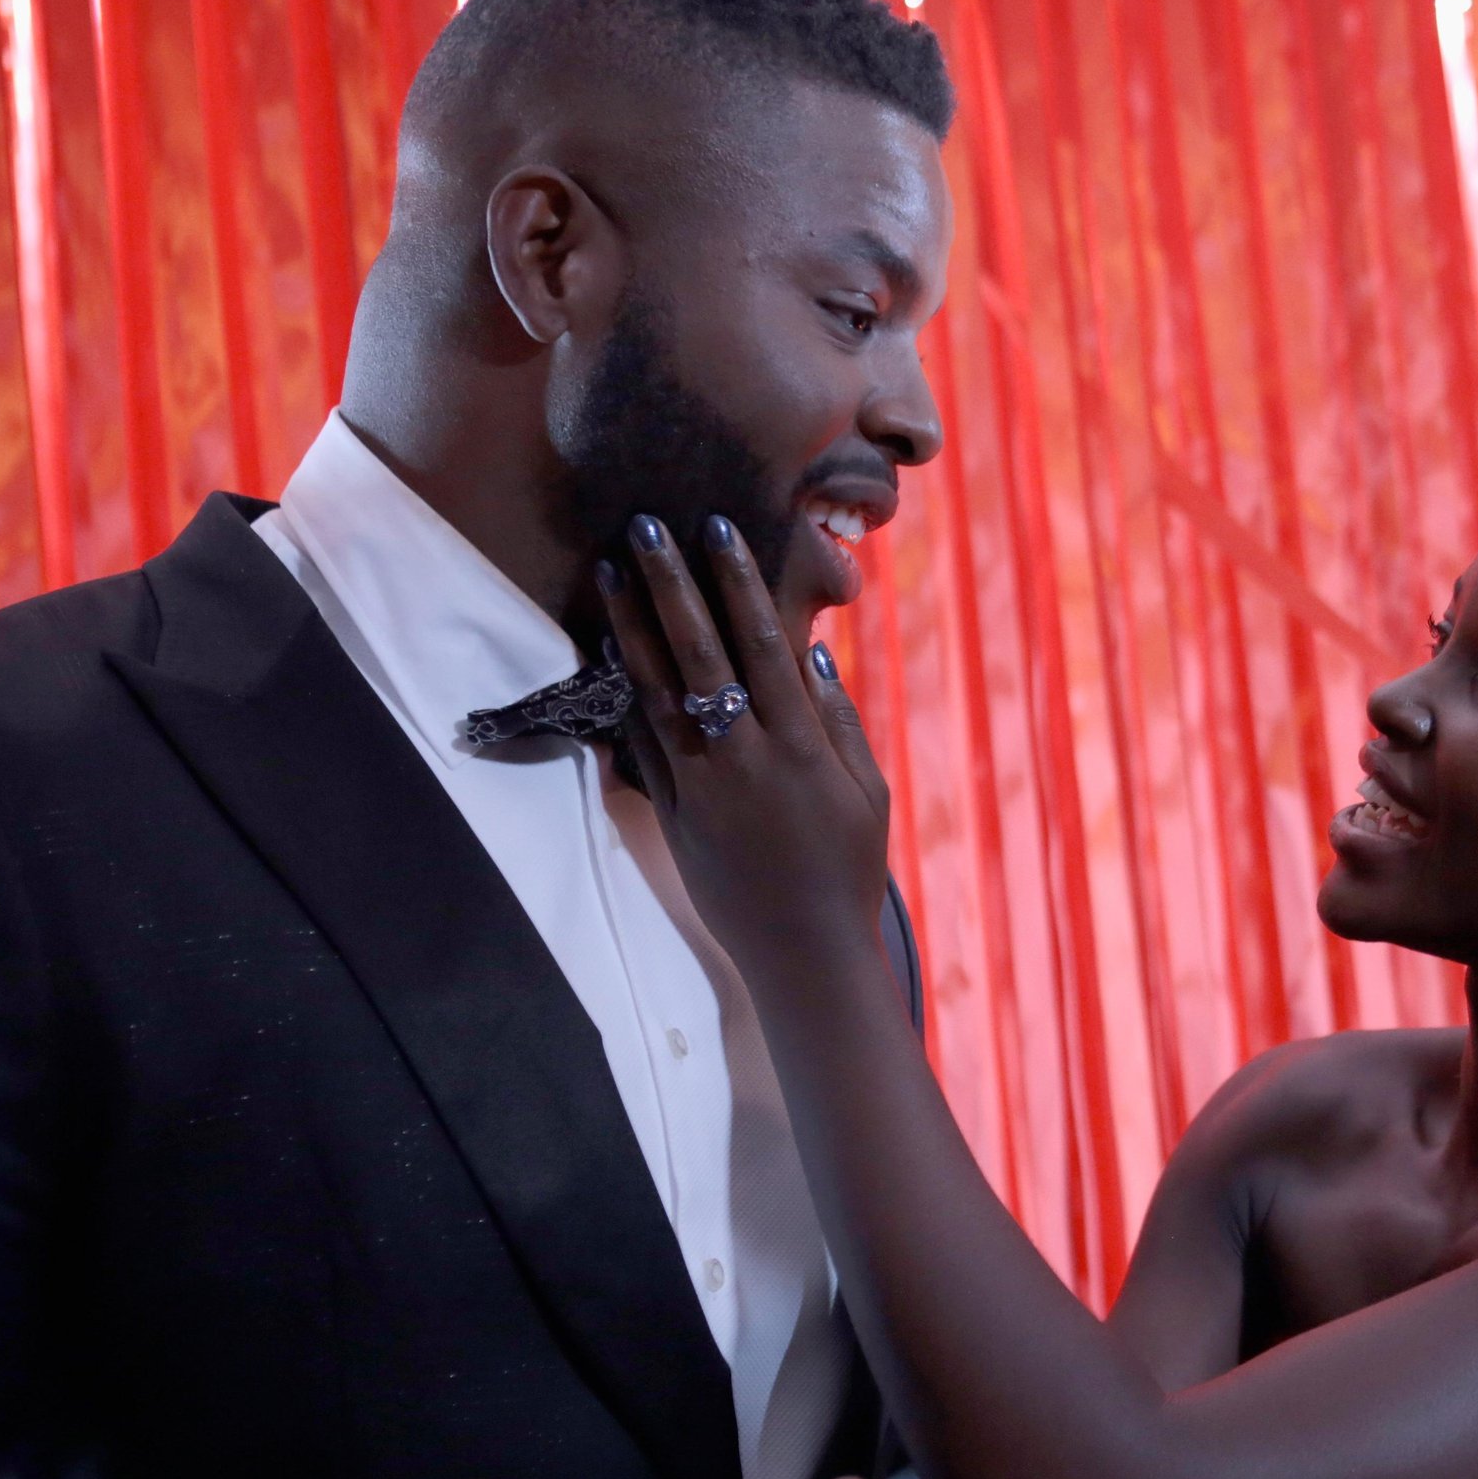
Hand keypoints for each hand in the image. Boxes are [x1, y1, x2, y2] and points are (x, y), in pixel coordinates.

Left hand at [601, 515, 890, 976]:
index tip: (718, 527)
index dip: (738, 581)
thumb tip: (811, 653)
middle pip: (700, 654)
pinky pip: (644, 743)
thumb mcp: (867, 793)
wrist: (805, 952)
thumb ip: (839, 722)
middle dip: (672, 585)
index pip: (762, 644)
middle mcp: (744, 758)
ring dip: (632, 627)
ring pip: (657, 691)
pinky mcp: (674, 816)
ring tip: (611, 572)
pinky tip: (610, 650)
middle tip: (644, 526)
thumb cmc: (848, 870)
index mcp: (800, 746)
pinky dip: (627, 692)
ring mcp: (701, 787)